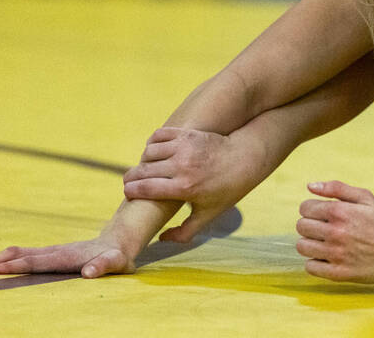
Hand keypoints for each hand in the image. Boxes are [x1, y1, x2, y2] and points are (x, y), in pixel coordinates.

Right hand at [0, 236, 133, 278]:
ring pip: (19, 253)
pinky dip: (6, 259)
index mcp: (64, 256)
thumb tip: (89, 273)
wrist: (120, 241)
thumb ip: (104, 266)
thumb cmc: (118, 256)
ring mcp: (52, 251)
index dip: (12, 266)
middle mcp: (54, 251)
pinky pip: (24, 254)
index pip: (33, 262)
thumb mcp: (116, 263)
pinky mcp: (51, 253)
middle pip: (19, 255)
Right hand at [122, 127, 259, 242]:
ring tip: (143, 169)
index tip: (128, 194)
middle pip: (143, 170)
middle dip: (131, 178)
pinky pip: (160, 135)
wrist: (246, 159)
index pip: (145, 189)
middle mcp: (182, 166)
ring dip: (143, 161)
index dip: (131, 192)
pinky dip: (153, 143)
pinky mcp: (188, 134)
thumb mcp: (209, 214)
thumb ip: (185, 232)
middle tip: (129, 183)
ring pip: (149, 152)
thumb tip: (162, 239)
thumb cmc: (227, 190)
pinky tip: (154, 152)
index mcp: (185, 187)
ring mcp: (185, 147)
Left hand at [296, 181, 373, 285]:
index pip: (305, 208)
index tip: (323, 214)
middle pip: (301, 227)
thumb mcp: (365, 198)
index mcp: (339, 212)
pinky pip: (310, 266)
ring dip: (310, 243)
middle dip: (310, 225)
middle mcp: (334, 233)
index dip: (312, 209)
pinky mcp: (337, 272)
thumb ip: (337, 188)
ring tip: (325, 242)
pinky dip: (315, 261)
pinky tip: (328, 257)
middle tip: (325, 228)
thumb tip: (310, 186)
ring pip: (302, 246)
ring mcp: (335, 254)